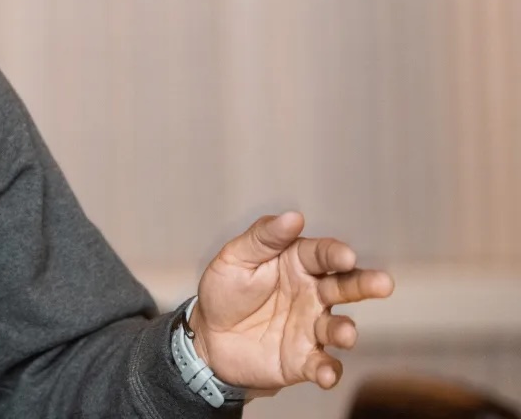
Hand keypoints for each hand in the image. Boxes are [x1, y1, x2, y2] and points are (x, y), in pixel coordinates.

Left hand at [190, 212, 394, 392]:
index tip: (345, 256)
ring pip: (338, 327)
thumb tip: (294, 216)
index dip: (335, 253)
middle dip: (365, 285)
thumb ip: (263, 238)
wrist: (207, 339)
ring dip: (345, 330)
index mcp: (298, 264)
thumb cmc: (224, 292)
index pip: (322, 254)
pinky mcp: (304, 360)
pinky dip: (328, 371)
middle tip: (384, 284)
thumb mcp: (235, 258)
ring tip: (345, 333)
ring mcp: (312, 328)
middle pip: (345, 286)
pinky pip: (323, 365)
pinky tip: (324, 374)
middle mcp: (313, 294)